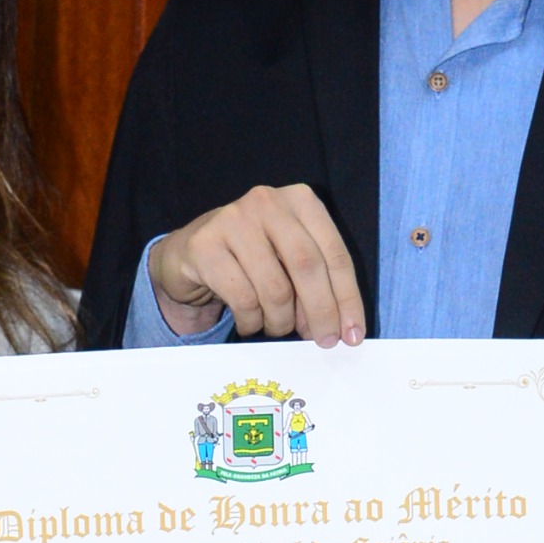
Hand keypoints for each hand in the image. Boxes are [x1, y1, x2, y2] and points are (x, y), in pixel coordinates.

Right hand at [151, 186, 366, 344]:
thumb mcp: (289, 260)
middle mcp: (268, 202)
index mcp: (300, 201)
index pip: (334, 253)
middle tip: (324, 342)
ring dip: (281, 321)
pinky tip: (250, 322)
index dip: (347, 298)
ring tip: (277, 327)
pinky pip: (242, 299)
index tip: (353, 334)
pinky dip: (252, 322)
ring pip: (274, 288)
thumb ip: (317, 283)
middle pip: (307, 266)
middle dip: (321, 312)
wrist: (190, 255)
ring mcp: (233, 220)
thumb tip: (339, 327)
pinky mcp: (206, 245)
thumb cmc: (251, 260)